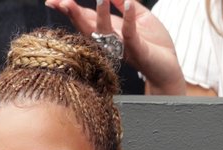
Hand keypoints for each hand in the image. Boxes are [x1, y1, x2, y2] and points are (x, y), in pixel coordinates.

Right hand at [45, 0, 186, 94]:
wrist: (169, 69)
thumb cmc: (155, 45)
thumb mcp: (140, 17)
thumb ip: (125, 4)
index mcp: (110, 30)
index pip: (85, 18)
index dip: (69, 9)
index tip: (53, 1)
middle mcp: (112, 40)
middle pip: (88, 27)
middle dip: (73, 14)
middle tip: (63, 2)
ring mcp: (124, 47)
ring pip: (105, 32)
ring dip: (101, 14)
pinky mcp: (139, 51)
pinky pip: (131, 35)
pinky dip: (128, 19)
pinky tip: (127, 4)